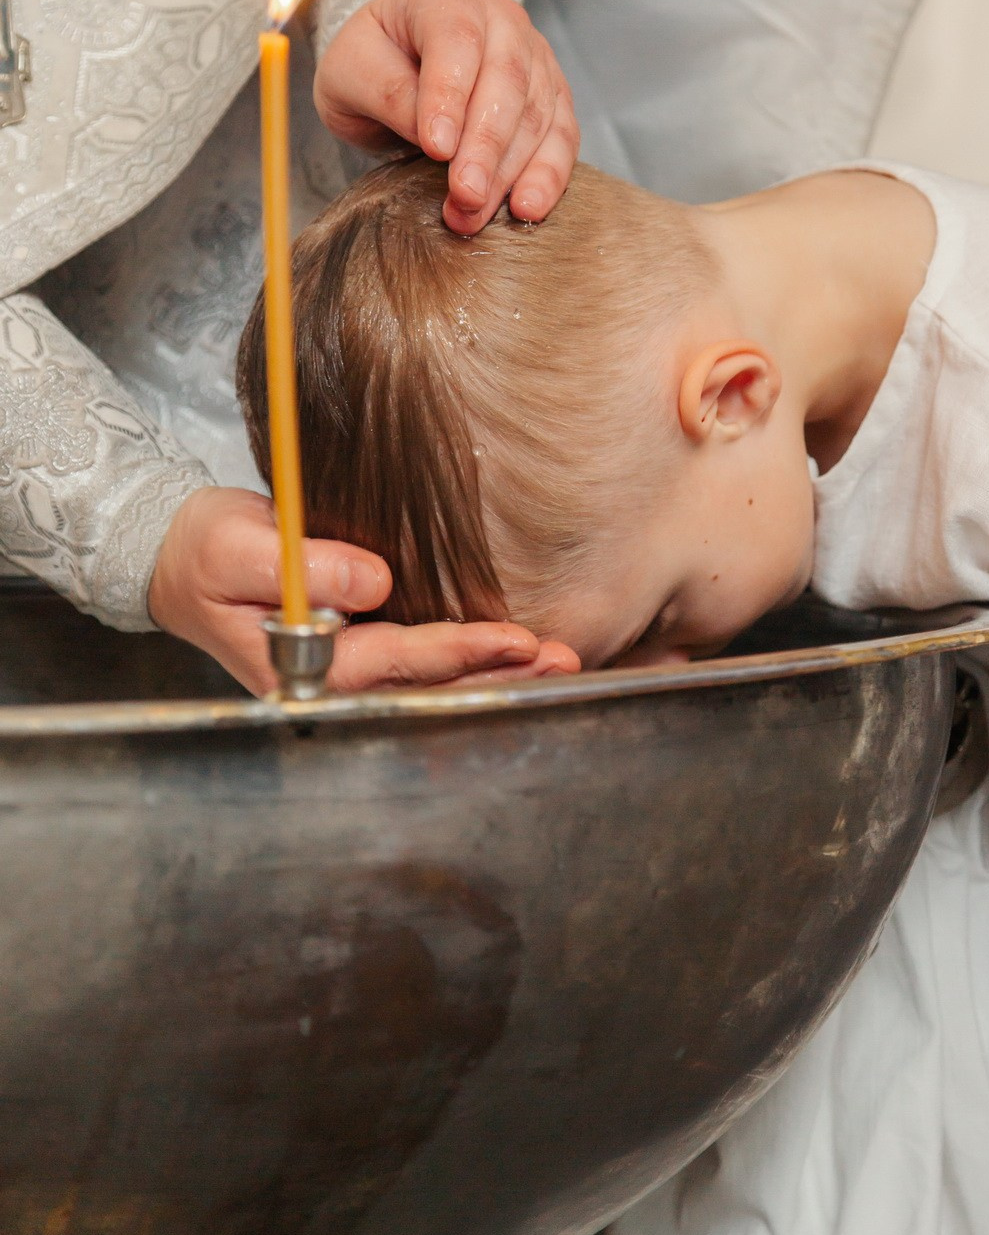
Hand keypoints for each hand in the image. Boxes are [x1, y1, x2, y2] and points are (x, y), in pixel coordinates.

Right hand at [147, 487, 580, 697]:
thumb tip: (376, 581)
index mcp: (303, 669)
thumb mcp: (236, 549)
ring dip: (494, 671)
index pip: (395, 663)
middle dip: (496, 676)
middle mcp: (333, 679)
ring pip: (433, 678)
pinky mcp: (361, 642)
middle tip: (563, 664)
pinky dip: (470, 653)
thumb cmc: (203, 553)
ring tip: (557, 662)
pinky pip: (424, 656)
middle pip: (427, 685)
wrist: (180, 555)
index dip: (456, 652)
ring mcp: (349, 666)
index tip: (513, 641)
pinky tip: (515, 650)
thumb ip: (301, 567)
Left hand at [314, 0, 577, 234]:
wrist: (398, 60)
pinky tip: (528, 208)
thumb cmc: (373, 61)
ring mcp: (534, 56)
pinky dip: (549, 175)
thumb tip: (437, 139)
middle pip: (506, 79)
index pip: (456, 41)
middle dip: (485, 146)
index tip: (436, 148)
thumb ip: (387, 92)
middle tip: (464, 195)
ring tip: (475, 214)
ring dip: (509, 171)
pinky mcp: (551, 95)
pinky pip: (562, 136)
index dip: (449, 96)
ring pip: (536, 113)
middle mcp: (501, 19)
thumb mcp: (350, 69)